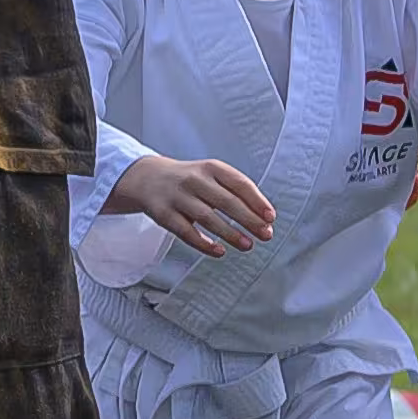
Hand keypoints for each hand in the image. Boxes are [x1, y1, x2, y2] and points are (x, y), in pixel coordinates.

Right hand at [106, 151, 277, 256]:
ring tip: (247, 245)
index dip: (257, 202)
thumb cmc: (188, 180)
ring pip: (207, 217)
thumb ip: (234, 192)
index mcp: (211, 168)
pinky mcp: (163, 213)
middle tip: (265, 234)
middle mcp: (193, 180)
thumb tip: (262, 218)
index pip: (240, 184)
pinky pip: (185, 232)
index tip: (270, 217)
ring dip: (230, 234)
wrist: (147, 178)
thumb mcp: (211, 175)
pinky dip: (203, 243)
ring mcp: (176, 196)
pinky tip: (218, 251)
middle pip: (226, 202)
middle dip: (249, 220)